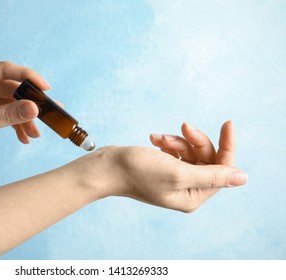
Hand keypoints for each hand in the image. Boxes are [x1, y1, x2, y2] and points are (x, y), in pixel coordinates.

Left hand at [0, 61, 49, 169]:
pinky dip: (20, 125)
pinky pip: (12, 114)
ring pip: (16, 103)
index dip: (27, 76)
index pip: (4, 70)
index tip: (45, 88)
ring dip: (26, 118)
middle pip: (14, 87)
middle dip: (30, 103)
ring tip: (35, 133)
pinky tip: (25, 137)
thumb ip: (7, 115)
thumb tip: (34, 108)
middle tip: (47, 113)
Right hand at [82, 121, 247, 212]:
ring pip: (190, 152)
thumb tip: (242, 178)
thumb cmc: (138, 171)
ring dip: (177, 141)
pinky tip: (153, 139)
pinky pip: (176, 152)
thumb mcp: (178, 173)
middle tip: (183, 126)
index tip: (228, 122)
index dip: (227, 146)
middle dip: (194, 141)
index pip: (222, 170)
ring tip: (159, 138)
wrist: (107, 167)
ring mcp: (174, 179)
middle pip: (206, 159)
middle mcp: (186, 190)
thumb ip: (212, 176)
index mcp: (193, 196)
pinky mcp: (163, 169)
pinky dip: (167, 143)